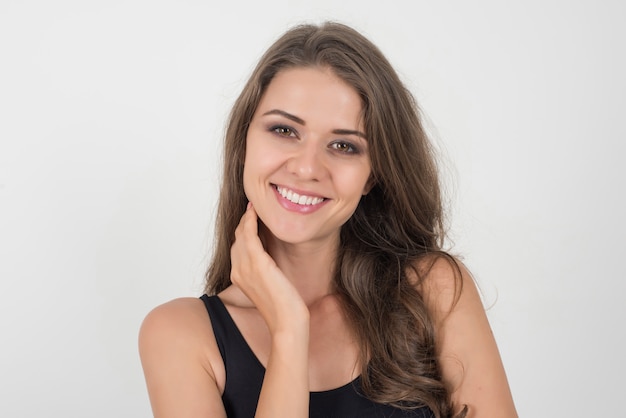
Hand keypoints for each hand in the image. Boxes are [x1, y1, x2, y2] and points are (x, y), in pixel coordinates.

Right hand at [230, 203, 308, 334]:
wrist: (287, 321)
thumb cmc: (283, 307)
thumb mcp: (270, 286)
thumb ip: (265, 273)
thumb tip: (270, 262)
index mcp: (238, 277)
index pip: (237, 248)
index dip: (243, 231)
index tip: (251, 218)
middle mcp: (238, 271)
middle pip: (236, 239)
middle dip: (243, 222)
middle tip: (253, 208)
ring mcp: (245, 267)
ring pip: (241, 234)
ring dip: (246, 218)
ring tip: (254, 206)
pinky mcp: (257, 264)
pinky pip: (249, 235)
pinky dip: (250, 221)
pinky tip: (255, 212)